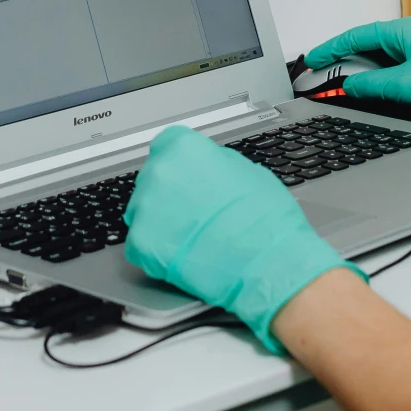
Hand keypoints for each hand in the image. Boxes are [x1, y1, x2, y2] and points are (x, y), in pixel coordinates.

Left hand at [124, 127, 361, 351]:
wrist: (269, 264)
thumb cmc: (266, 220)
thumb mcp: (247, 171)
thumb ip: (214, 163)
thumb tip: (203, 166)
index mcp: (185, 148)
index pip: (166, 146)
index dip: (180, 166)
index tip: (185, 179)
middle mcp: (159, 172)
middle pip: (152, 180)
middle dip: (168, 196)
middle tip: (192, 214)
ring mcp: (146, 208)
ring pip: (143, 212)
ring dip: (161, 223)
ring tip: (190, 238)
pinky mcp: (141, 243)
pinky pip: (141, 245)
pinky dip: (157, 252)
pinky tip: (183, 256)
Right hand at [304, 17, 410, 131]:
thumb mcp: (407, 85)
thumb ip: (373, 85)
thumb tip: (349, 86)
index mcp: (405, 31)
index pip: (358, 36)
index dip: (332, 48)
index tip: (312, 59)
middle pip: (367, 49)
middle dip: (343, 64)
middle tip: (321, 78)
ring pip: (380, 65)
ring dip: (362, 78)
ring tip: (340, 90)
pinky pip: (394, 76)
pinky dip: (378, 85)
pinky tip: (370, 97)